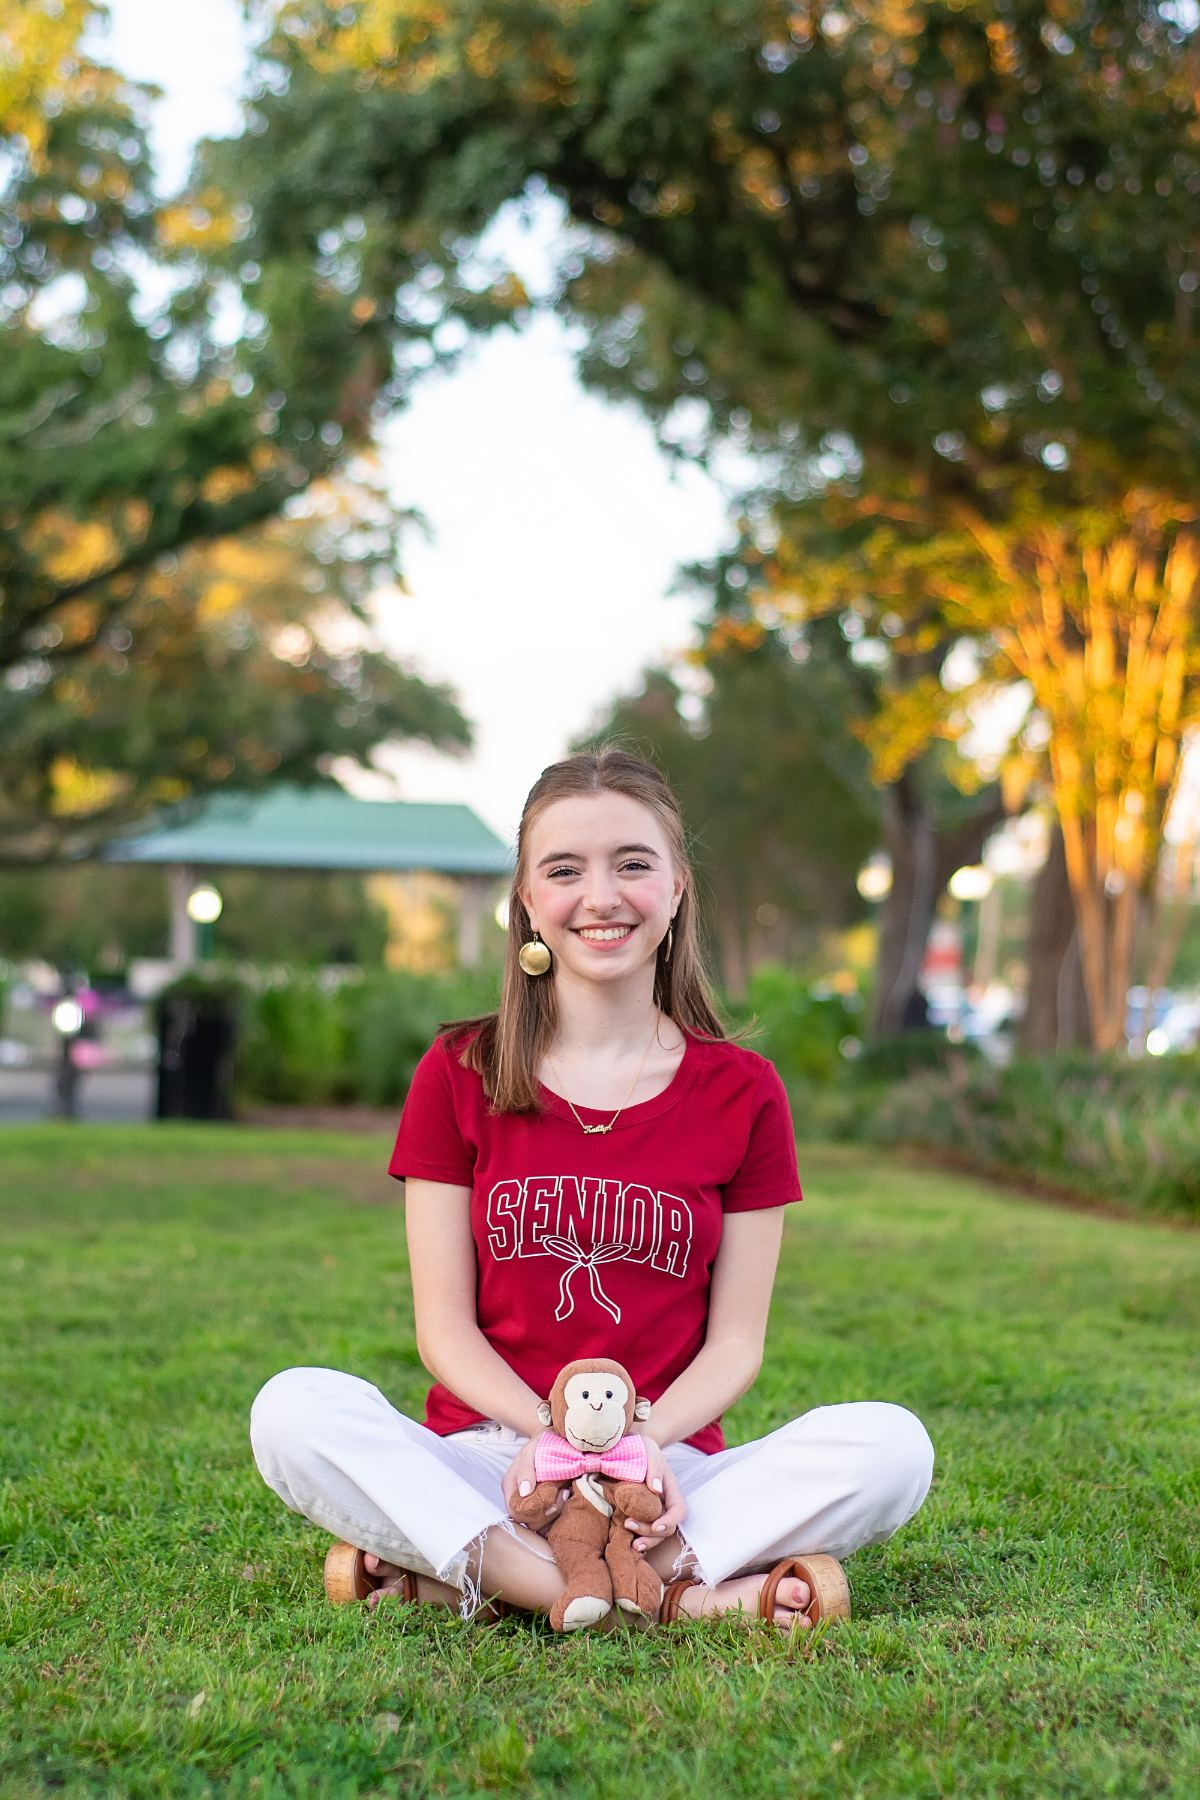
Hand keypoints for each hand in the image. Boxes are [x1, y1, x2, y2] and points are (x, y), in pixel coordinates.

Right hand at [501, 1432, 569, 1526]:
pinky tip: (566, 1495)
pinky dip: (559, 1513)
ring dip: (555, 1512)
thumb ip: (525, 1469)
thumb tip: (524, 1492)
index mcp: (511, 1488)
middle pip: (528, 1521)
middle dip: (547, 1512)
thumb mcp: (530, 1451)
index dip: (532, 1510)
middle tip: (562, 1493)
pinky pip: (549, 1522)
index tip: (551, 1495)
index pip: (516, 1512)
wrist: (552, 1441)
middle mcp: (520, 1500)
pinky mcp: (544, 1507)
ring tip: (565, 1493)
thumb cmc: (539, 1445)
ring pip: (540, 1525)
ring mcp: (532, 1505)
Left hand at [624, 1434, 686, 1550]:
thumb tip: (655, 1490)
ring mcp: (651, 1510)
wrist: (627, 1445)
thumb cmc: (641, 1446)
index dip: (669, 1521)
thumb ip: (654, 1466)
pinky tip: (626, 1543)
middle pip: (666, 1527)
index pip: (678, 1511)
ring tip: (631, 1544)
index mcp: (670, 1489)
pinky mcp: (638, 1513)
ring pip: (656, 1534)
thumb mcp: (649, 1449)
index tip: (656, 1526)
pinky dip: (636, 1539)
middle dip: (651, 1533)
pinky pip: (642, 1530)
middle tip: (629, 1525)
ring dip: (646, 1541)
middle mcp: (663, 1503)